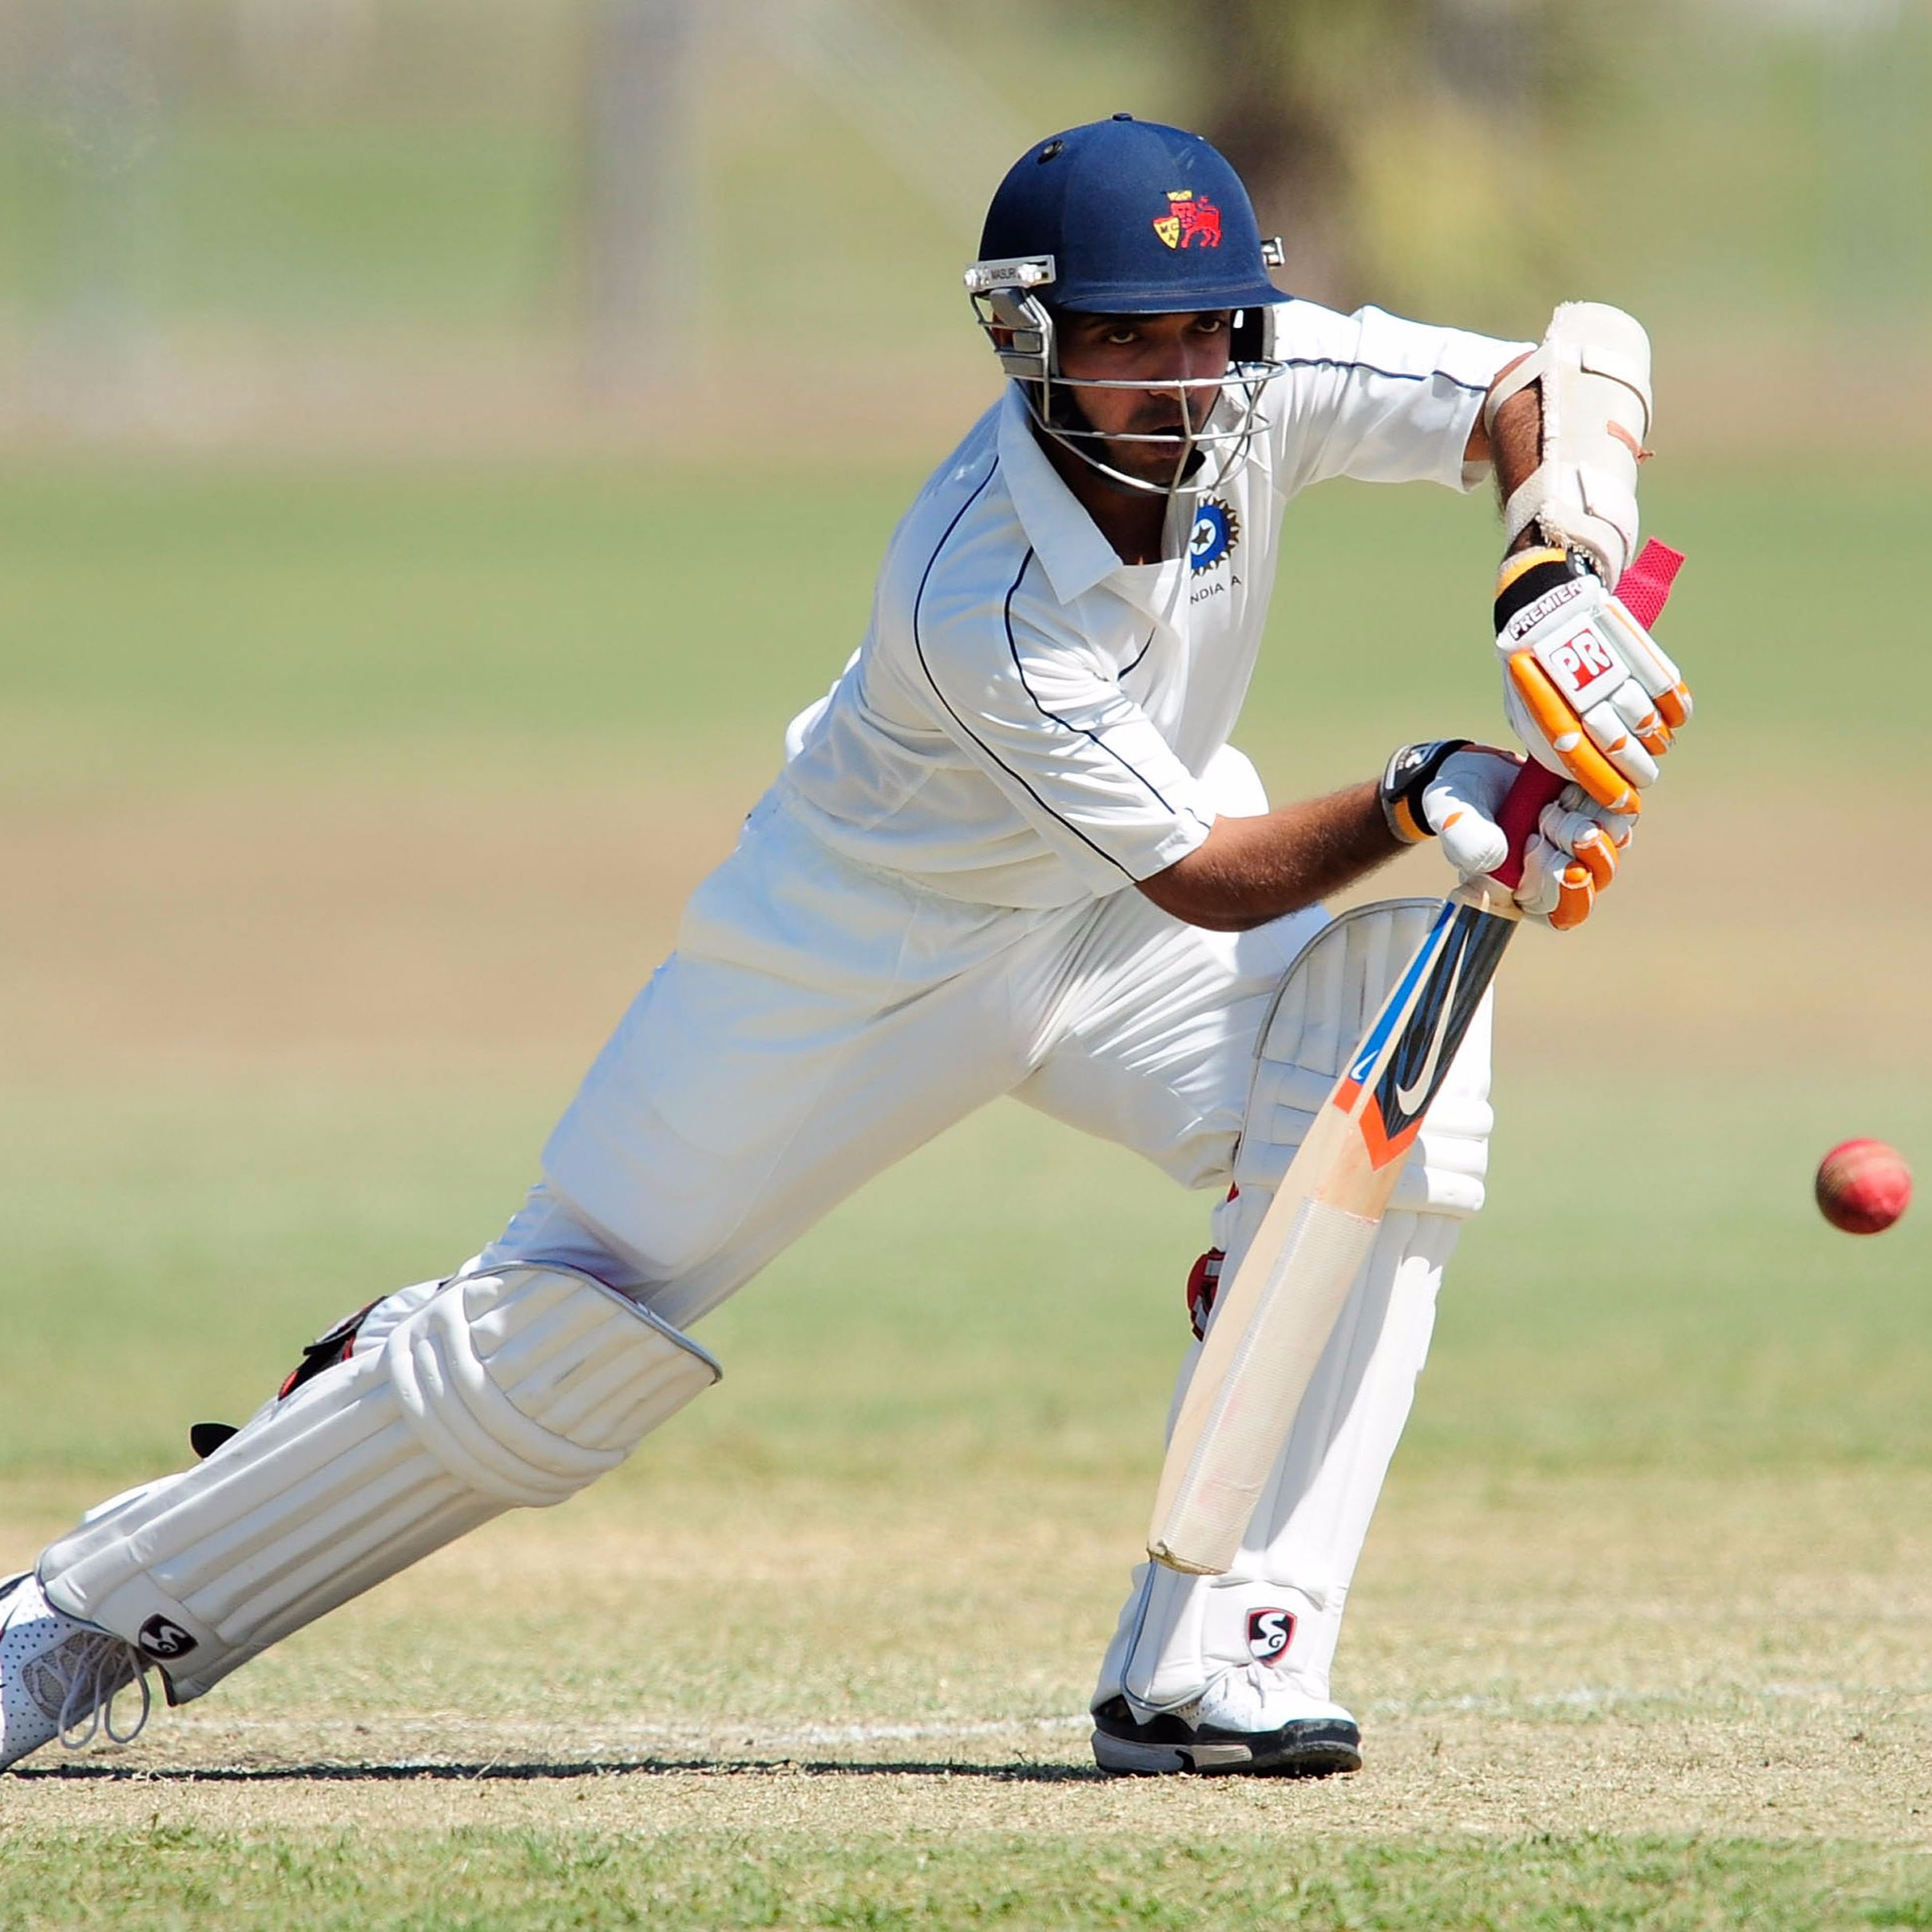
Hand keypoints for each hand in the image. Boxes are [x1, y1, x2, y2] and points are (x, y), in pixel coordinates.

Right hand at [1382, 739, 1632, 930]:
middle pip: (1595, 881)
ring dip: (1590, 820)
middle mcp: (1557, 876)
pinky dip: (1600, 798)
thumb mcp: (1448, 816)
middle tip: (1550, 815)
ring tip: (1558, 798)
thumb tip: (1498, 857)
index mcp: (1522, 893)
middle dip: (1582, 850)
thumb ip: (1464, 839)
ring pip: (1611, 848)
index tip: (1535, 845)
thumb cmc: (1458, 798)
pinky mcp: (1596, 816)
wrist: (1476, 767)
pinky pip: (1620, 815)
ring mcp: (1581, 847)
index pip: (1560, 913)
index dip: (1559, 884)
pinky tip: (1570, 785)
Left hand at [1494, 546, 1690, 813]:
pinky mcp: (1637, 647)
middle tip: (1645, 779)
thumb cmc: (1534, 670)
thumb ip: (1550, 743)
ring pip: (1646, 721)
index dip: (1609, 788)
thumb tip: (1581, 781)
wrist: (1545, 605)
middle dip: (1637, 771)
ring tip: (1655, 745)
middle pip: (1620, 746)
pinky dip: (1676, 711)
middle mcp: (1581, 690)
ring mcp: (1612, 668)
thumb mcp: (1525, 708)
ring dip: (1655, 741)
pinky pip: (1668, 690)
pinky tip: (1672, 719)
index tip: (1627, 805)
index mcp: (1546, 709)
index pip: (1583, 761)